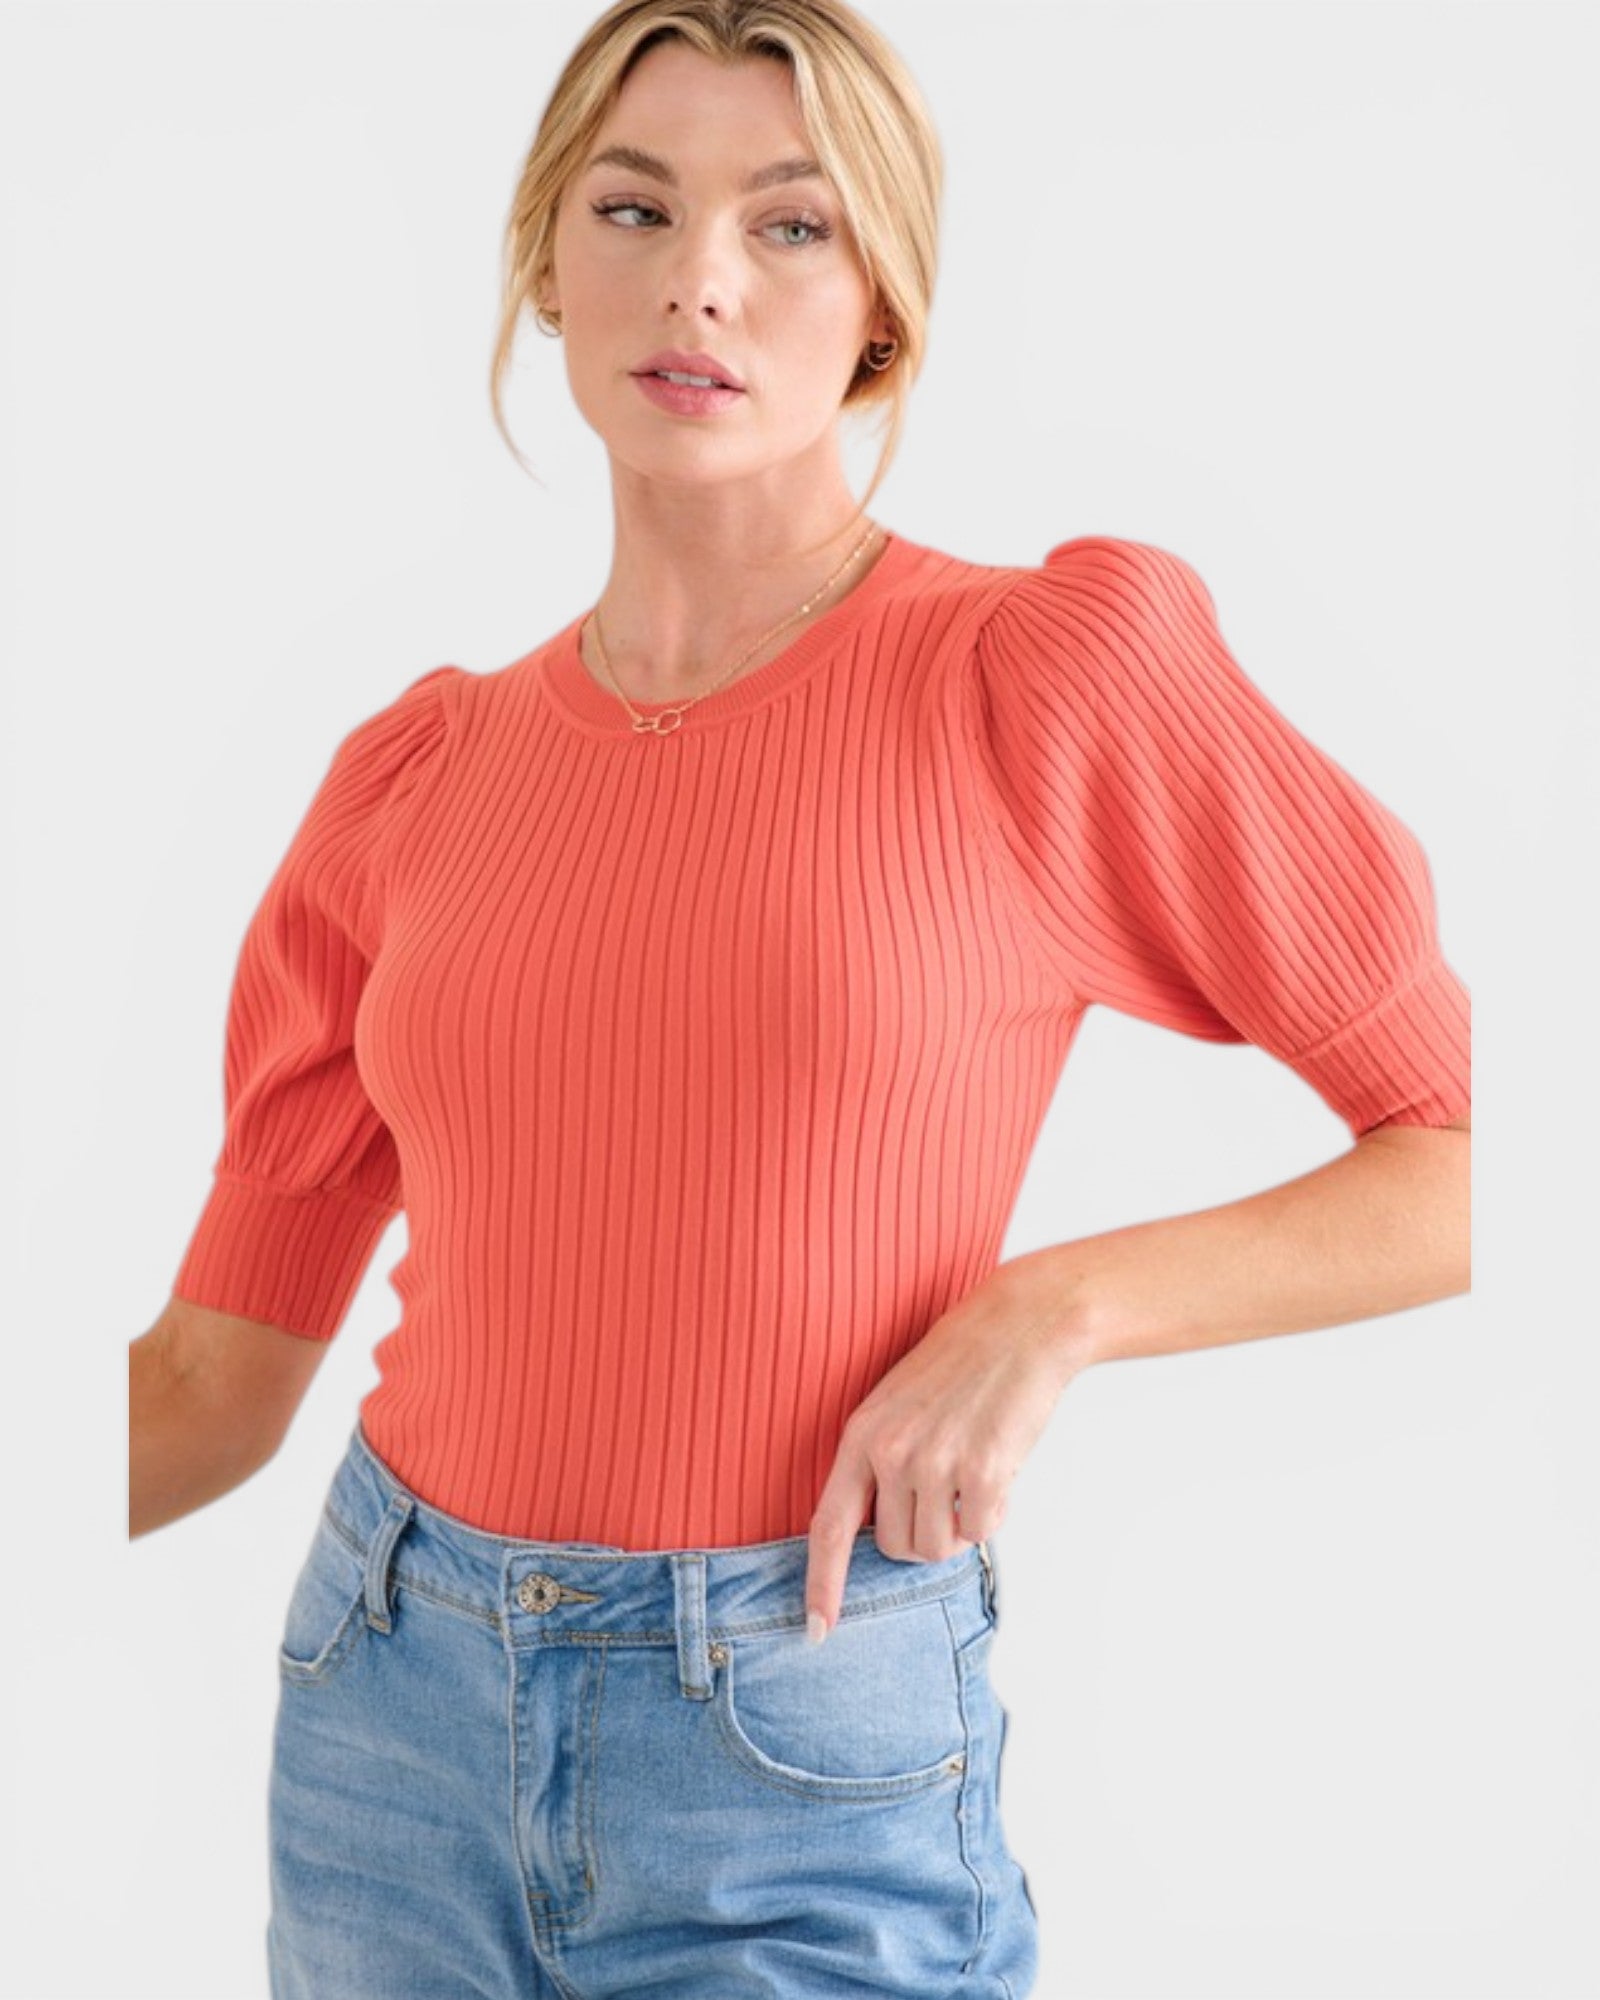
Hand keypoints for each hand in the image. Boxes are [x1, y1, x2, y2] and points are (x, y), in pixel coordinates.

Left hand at [803, 1263, 1091, 1642]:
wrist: (1021, 1325)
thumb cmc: (961, 1366)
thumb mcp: (898, 1404)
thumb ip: (879, 1463)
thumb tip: (882, 1535)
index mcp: (861, 1435)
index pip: (828, 1526)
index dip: (822, 1583)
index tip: (817, 1630)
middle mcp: (891, 1452)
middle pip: (897, 1548)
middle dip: (925, 1533)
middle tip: (949, 1486)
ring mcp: (936, 1462)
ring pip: (938, 1548)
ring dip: (960, 1526)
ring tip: (972, 1471)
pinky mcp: (983, 1470)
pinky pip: (981, 1532)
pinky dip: (993, 1514)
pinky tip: (999, 1470)